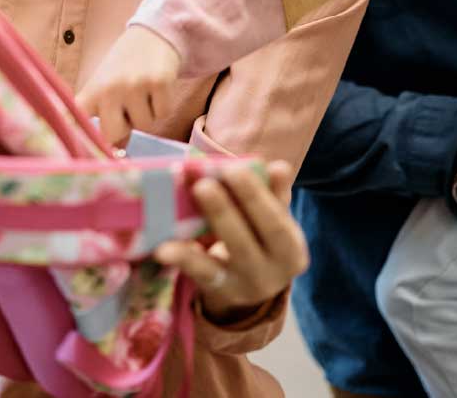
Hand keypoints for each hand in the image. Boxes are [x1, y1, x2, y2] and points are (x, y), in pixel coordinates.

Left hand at [74, 27, 182, 146]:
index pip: (77, 119)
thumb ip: (106, 119)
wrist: (152, 34)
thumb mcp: (107, 87)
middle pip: (112, 134)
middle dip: (123, 130)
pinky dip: (163, 106)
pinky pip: (163, 113)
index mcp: (91, 90)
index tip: (80, 152)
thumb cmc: (125, 68)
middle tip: (127, 111)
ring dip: (147, 114)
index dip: (78, 139)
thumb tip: (117, 153)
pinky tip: (156, 88)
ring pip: (144, 126)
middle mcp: (109, 88)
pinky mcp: (158, 82)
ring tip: (143, 93)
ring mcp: (134, 84)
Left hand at [157, 160, 307, 322]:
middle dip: (227, 209)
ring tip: (190, 199)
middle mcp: (272, 274)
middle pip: (248, 240)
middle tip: (205, 182)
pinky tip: (164, 247)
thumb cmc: (263, 239)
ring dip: (206, 226)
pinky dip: (183, 258)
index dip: (257, 196)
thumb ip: (275, 194)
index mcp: (292, 252)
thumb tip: (278, 167)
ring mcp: (244, 285)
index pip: (276, 223)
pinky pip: (200, 272)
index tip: (236, 169)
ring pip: (225, 255)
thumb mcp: (275, 221)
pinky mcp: (218, 291)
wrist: (252, 287)